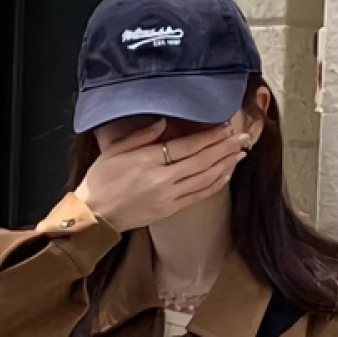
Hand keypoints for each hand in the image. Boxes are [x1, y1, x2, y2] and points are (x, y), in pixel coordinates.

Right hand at [74, 119, 250, 231]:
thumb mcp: (115, 150)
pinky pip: (199, 195)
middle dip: (225, 148)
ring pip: (205, 179)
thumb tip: (164, 122)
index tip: (226, 126)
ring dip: (225, 165)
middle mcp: (162, 180)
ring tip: (240, 153)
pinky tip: (225, 174)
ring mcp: (168, 197)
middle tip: (243, 137)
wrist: (94, 215)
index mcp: (148, 161)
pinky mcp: (170, 210)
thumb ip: (141, 135)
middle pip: (202, 161)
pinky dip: (215, 184)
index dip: (209, 136)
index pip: (187, 146)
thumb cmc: (100, 181)